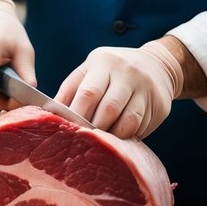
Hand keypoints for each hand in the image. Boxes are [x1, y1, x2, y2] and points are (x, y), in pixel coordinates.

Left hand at [55, 41, 184, 139]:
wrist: (157, 65)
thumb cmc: (111, 73)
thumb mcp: (90, 72)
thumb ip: (71, 90)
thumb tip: (47, 114)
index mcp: (102, 62)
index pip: (87, 92)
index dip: (76, 115)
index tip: (66, 131)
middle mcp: (125, 71)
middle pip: (108, 108)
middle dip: (94, 128)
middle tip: (84, 142)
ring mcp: (145, 87)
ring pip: (127, 120)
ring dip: (112, 136)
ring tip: (101, 142)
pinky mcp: (159, 103)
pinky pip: (141, 126)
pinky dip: (127, 136)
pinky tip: (119, 138)